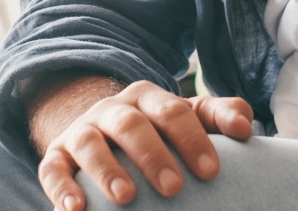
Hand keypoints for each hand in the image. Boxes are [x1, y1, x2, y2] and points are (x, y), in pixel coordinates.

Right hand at [37, 80, 252, 210]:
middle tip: (174, 188)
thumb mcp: (187, 118)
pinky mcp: (56, 155)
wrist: (102, 131)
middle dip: (153, 155)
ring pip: (90, 143)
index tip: (211, 171)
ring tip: (126, 197)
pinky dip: (60, 188)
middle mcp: (113, 109)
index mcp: (148, 98)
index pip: (173, 111)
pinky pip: (52, 168)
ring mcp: (82, 131)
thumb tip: (245, 126)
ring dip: (106, 170)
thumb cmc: (158, 131)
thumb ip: (218, 115)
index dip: (193, 139)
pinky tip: (74, 210)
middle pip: (132, 125)